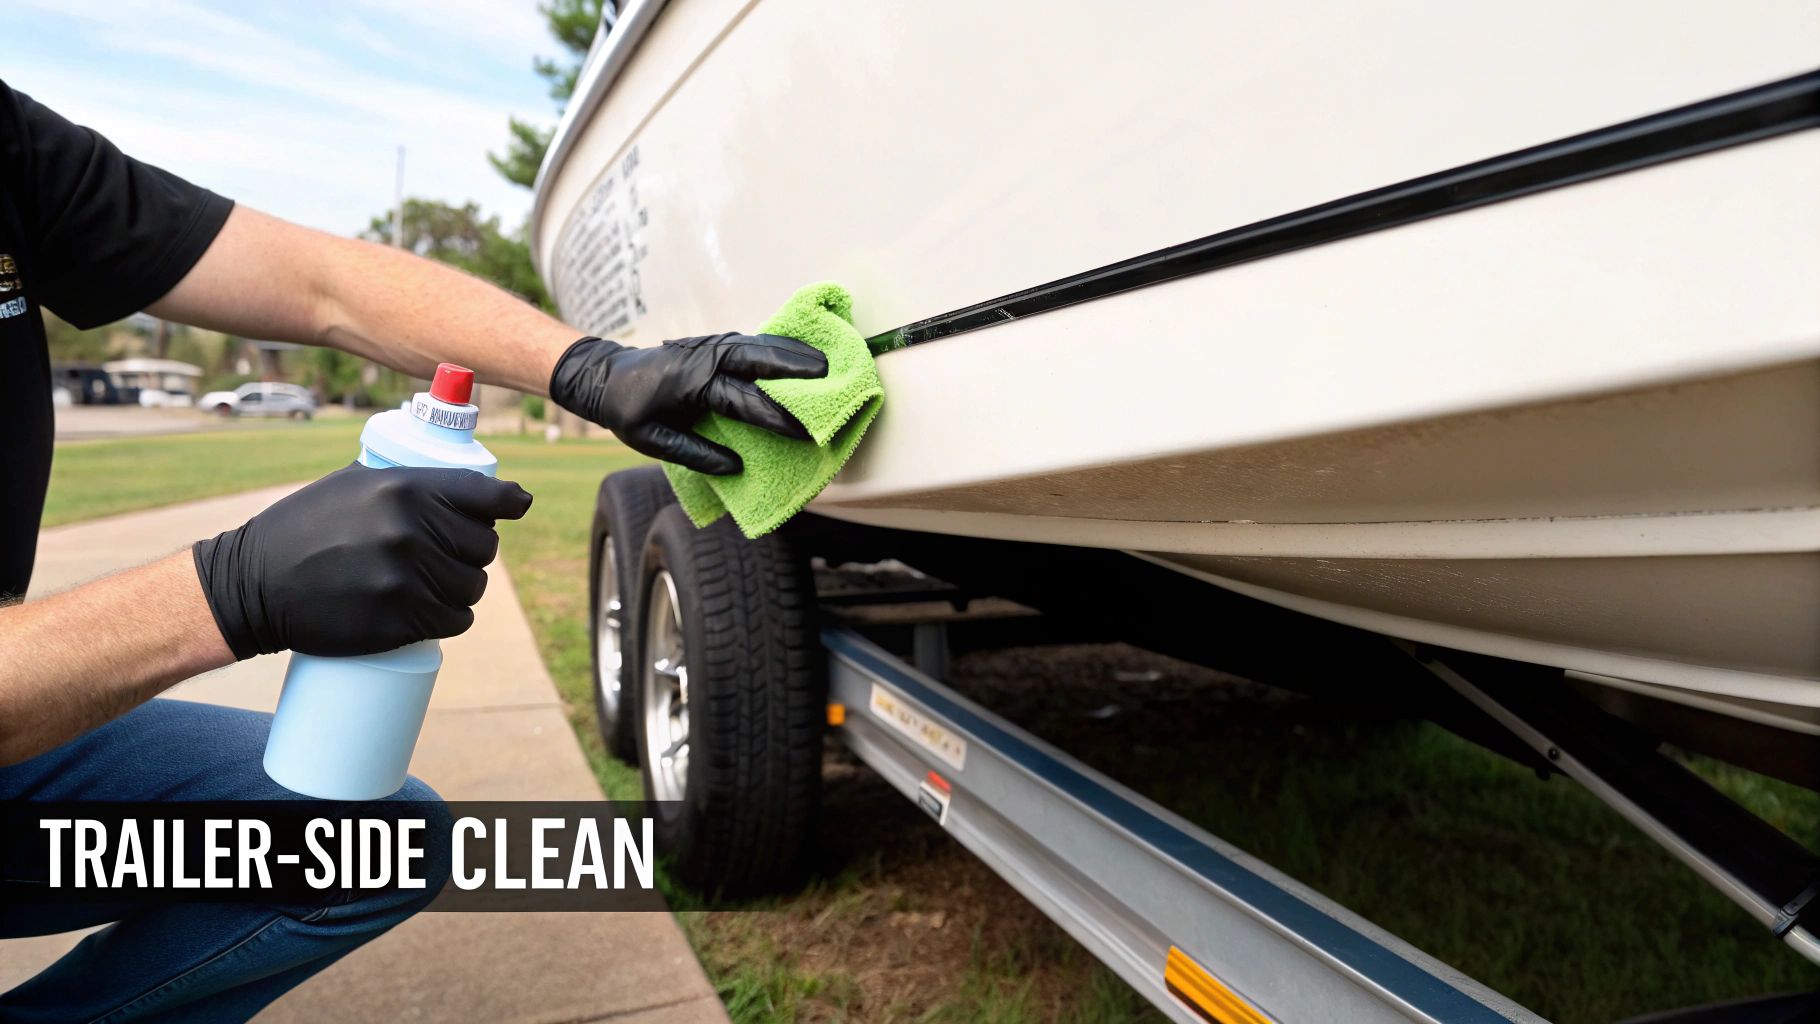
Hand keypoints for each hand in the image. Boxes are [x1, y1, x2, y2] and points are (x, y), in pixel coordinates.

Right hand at [192, 464, 533, 658]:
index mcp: (404, 488)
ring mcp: (406, 578)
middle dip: (473, 550)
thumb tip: (468, 486)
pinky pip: (455, 620)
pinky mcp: (399, 620)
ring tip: (436, 583)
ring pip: (473, 586)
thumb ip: (407, 482)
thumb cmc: (303, 528)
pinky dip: (451, 617)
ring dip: (464, 587)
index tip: (517, 505)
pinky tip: (436, 611)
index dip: (509, 501)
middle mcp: (410, 530)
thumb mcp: (352, 483)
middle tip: (450, 553)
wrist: (252, 584)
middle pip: (484, 546)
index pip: (485, 495)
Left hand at [548, 333, 827, 474]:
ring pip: (757, 345)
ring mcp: (709, 347)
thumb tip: (735, 468)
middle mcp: (703, 359)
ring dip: (790, 351)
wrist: (606, 375)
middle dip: (794, 366)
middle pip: (757, 358)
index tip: (803, 432)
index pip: (742, 401)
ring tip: (823, 360)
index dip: (775, 417)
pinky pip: (750, 343)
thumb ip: (695, 454)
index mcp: (690, 385)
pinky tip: (798, 351)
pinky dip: (776, 345)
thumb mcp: (652, 441)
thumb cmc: (629, 411)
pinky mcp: (713, 345)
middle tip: (828, 373)